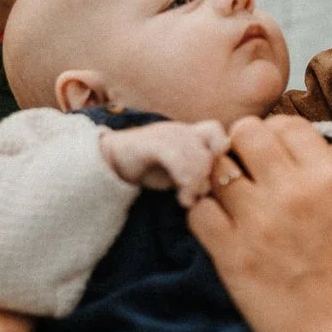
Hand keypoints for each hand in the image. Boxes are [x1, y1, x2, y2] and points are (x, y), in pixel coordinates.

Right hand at [99, 120, 230, 205]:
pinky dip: (185, 181)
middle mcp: (180, 130)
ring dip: (199, 184)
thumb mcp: (180, 171)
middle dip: (212, 177)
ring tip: (190, 201)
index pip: (217, 132)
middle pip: (212, 149)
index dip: (222, 153)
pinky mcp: (151, 143)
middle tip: (202, 197)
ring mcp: (165, 134)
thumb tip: (222, 191)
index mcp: (188, 132)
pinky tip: (183, 199)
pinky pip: (177, 157)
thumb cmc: (148, 169)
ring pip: (198, 155)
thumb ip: (201, 174)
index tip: (216, 179)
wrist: (109, 162)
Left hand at [189, 116, 331, 331]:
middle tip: (251, 167)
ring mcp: (255, 223)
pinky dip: (200, 208)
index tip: (280, 155)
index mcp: (329, 178)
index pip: (287, 124)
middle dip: (246, 144)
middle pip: (246, 134)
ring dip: (220, 174)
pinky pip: (196, 211)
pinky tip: (216, 220)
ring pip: (216, 168)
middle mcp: (289, 192)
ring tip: (230, 191)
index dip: (281, 134)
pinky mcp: (230, 256)